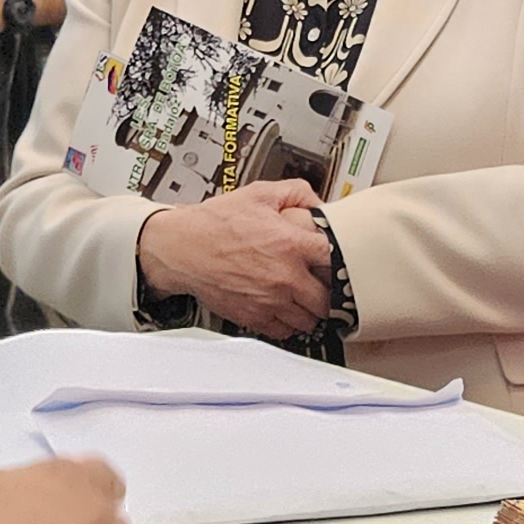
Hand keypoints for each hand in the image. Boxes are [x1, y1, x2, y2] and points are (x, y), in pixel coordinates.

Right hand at [138, 180, 333, 338]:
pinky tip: (285, 308)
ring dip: (311, 310)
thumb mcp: (259, 194)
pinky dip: (289, 323)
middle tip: (323, 283)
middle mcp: (285, 277)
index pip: (337, 260)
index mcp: (291, 244)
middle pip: (329, 298)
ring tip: (305, 297)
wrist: (182, 248)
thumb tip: (318, 202)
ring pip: (310, 319)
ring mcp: (270, 301)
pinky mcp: (254, 317)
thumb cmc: (215, 223)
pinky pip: (285, 331)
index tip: (337, 259)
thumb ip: (296, 192)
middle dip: (329, 290)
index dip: (341, 259)